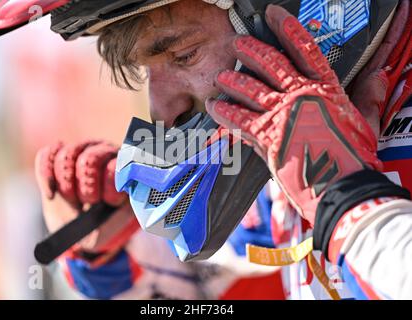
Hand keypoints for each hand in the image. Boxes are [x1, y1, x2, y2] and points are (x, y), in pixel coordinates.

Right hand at [35, 140, 136, 254]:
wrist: (83, 228)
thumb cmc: (103, 224)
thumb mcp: (113, 225)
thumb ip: (116, 214)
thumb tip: (117, 196)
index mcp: (124, 168)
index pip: (115, 167)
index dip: (107, 188)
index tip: (105, 203)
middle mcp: (105, 152)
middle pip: (90, 159)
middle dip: (85, 187)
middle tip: (88, 202)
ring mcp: (82, 149)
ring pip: (68, 155)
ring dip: (65, 183)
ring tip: (72, 200)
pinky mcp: (58, 154)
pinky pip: (47, 155)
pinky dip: (46, 175)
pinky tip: (51, 194)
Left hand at [206, 5, 381, 224]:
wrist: (341, 186)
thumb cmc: (354, 157)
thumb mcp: (366, 123)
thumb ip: (368, 98)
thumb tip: (379, 76)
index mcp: (326, 89)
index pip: (305, 48)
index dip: (287, 28)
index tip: (272, 14)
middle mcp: (301, 95)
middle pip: (271, 64)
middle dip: (252, 50)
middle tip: (238, 42)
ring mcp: (282, 114)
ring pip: (251, 88)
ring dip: (234, 79)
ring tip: (221, 75)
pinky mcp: (267, 136)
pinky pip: (240, 119)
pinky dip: (225, 112)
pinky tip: (213, 106)